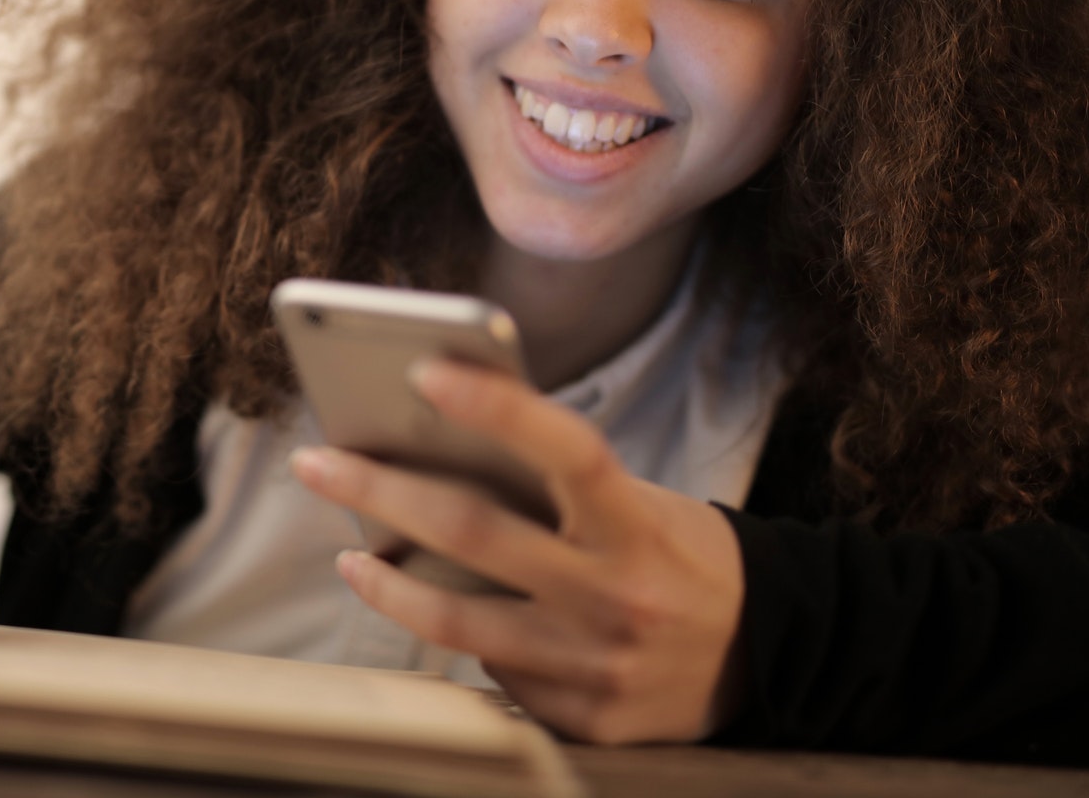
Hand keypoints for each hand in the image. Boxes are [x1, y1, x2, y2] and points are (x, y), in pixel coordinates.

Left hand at [289, 357, 745, 743]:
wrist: (772, 655)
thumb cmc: (677, 555)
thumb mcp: (640, 505)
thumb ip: (556, 491)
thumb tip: (437, 457)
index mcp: (639, 524)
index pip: (566, 449)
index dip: (497, 405)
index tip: (425, 370)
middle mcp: (618, 594)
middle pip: (475, 532)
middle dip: (379, 491)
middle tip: (316, 463)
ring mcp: (598, 664)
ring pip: (460, 621)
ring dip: (388, 584)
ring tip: (351, 556)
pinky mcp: (585, 718)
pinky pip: (496, 673)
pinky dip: (462, 638)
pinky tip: (440, 614)